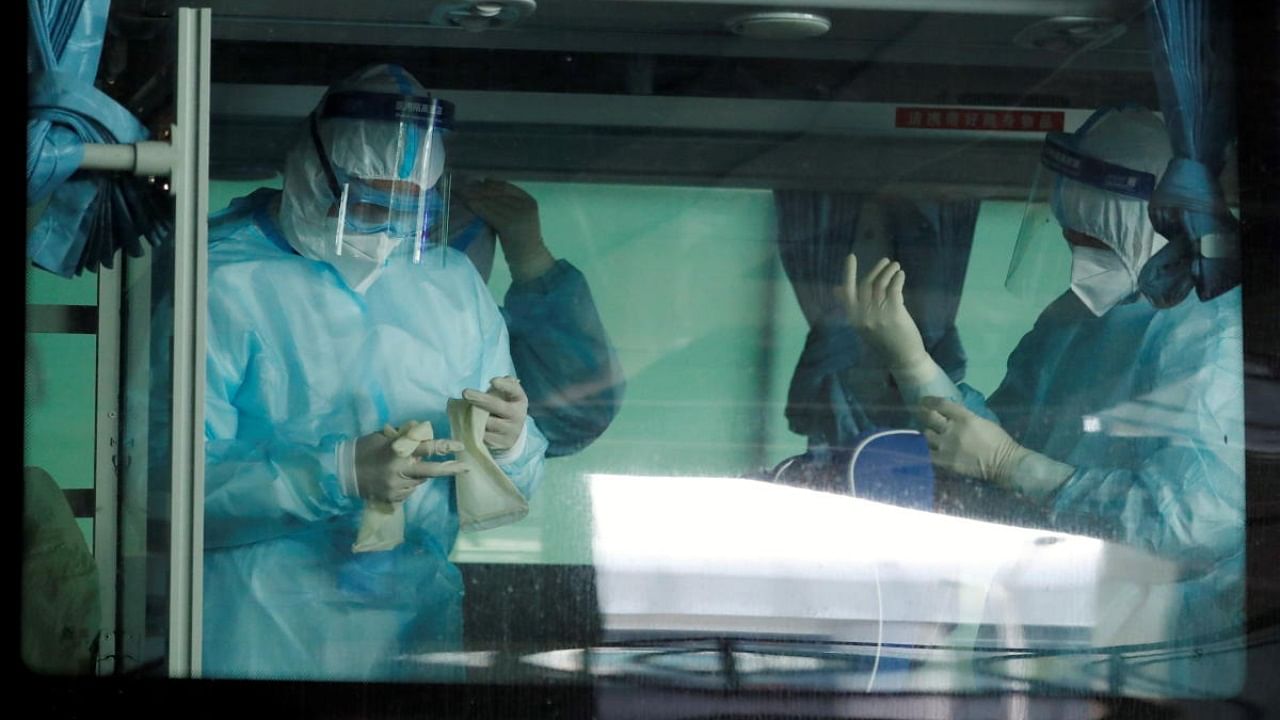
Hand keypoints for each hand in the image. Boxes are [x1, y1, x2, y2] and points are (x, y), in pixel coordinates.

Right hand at [353, 431, 464, 503]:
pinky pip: (408, 491)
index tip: (459, 446)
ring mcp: (395, 488)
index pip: (427, 447)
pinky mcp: (391, 499)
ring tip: (402, 468)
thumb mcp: (384, 437)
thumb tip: (424, 432)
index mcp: (397, 452)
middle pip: (431, 471)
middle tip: (466, 468)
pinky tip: (394, 479)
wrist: (341, 471)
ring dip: (418, 475)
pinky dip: (407, 484)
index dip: (445, 446)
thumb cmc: (364, 448)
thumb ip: (404, 437)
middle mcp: (399, 471)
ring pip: (419, 482)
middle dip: (451, 469)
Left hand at [456, 180, 553, 280]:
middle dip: (477, 188)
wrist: (529, 260)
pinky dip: (476, 207)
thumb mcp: (517, 217)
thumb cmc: (520, 240)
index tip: (473, 182)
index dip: (488, 184)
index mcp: (529, 201)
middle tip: (460, 185)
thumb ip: (506, 204)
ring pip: (490, 201)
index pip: (505, 187)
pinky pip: (488, 212)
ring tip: (459, 192)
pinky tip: (466, 203)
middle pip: (496, 192)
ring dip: (472, 195)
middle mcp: (525, 205)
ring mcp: (518, 215)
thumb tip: (482, 188)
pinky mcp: (509, 225)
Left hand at [462, 376, 528, 451]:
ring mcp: (511, 430)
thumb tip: (496, 381)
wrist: (512, 432)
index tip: (492, 381)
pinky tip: (470, 426)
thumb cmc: (504, 407)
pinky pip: (485, 436)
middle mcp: (518, 415)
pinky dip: (476, 430)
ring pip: (488, 423)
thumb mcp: (506, 395)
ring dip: (475, 417)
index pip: (514, 390)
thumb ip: (503, 385)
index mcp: (519, 399)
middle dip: (481, 399)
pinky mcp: (503, 443)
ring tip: (467, 413)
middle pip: (498, 406)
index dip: (504, 385)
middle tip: (465, 393)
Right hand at [836, 254, 929, 372]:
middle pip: (867, 285)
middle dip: (876, 270)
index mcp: (854, 318)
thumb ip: (852, 307)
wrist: (902, 358)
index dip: (848, 273)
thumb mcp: (862, 325)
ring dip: (889, 272)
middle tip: (886, 261)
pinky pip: (894, 289)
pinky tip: (901, 275)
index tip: (851, 257)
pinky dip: (897, 279)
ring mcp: (878, 315)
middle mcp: (863, 315)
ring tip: (896, 266)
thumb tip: (836, 289)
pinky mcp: (894, 313)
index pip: (848, 292)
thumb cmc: (883, 341)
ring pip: (881, 285)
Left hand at [916, 396, 1027, 484]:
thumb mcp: (983, 421)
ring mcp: (947, 446)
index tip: (923, 401)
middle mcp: (952, 430)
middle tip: (919, 414)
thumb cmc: (999, 442)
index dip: (929, 401)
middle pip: (929, 418)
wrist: (1005, 464)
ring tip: (925, 434)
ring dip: (925, 434)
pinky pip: (927, 454)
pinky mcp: (945, 462)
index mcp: (965, 418)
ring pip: (926, 435)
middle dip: (922, 414)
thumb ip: (966, 417)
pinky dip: (924, 451)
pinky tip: (923, 450)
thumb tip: (953, 415)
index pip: (941, 405)